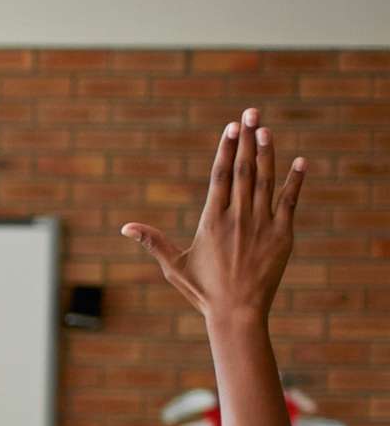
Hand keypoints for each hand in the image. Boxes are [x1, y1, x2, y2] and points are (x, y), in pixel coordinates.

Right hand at [123, 107, 304, 324]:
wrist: (237, 312)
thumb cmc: (203, 291)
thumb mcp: (174, 267)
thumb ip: (153, 242)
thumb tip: (125, 228)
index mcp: (211, 222)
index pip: (220, 176)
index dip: (226, 149)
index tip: (230, 128)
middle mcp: (238, 218)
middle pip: (244, 170)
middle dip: (247, 139)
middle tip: (250, 112)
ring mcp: (263, 225)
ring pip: (266, 180)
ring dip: (268, 152)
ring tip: (266, 129)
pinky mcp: (283, 235)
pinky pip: (290, 201)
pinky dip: (295, 180)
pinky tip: (300, 162)